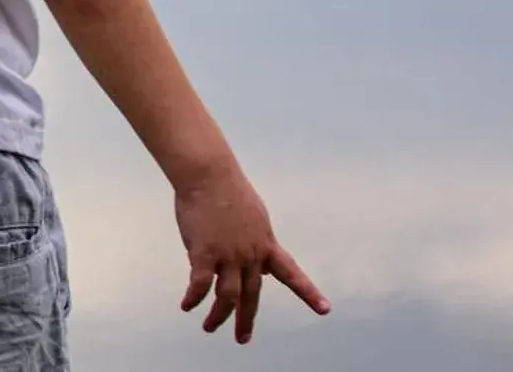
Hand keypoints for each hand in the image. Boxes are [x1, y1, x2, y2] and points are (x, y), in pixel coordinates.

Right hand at [175, 166, 329, 343]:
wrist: (209, 174)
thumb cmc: (227, 189)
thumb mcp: (254, 218)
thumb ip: (258, 244)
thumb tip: (260, 269)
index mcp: (266, 244)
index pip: (292, 273)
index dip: (309, 293)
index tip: (325, 310)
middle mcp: (251, 254)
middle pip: (252, 295)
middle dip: (246, 319)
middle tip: (242, 339)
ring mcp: (228, 255)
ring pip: (227, 296)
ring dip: (218, 315)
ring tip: (209, 327)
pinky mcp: (204, 252)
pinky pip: (200, 284)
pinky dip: (194, 298)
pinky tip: (186, 305)